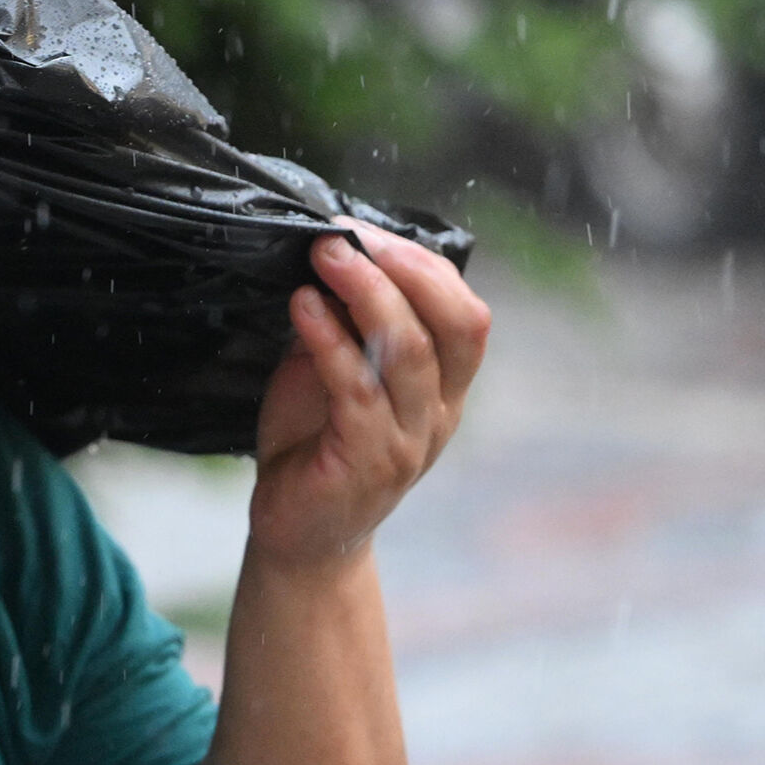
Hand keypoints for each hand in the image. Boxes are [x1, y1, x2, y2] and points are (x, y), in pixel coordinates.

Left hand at [248, 228, 490, 581]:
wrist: (298, 534)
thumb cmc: (315, 445)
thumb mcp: (334, 371)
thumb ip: (345, 324)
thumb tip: (333, 255)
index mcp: (443, 388)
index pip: (466, 315)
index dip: (424, 265)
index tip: (366, 231)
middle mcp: (439, 413)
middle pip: (455, 325)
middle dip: (405, 269)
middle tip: (347, 237)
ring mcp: (408, 440)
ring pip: (411, 352)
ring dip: (366, 294)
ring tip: (324, 258)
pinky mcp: (367, 460)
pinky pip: (357, 389)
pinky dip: (329, 340)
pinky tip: (302, 308)